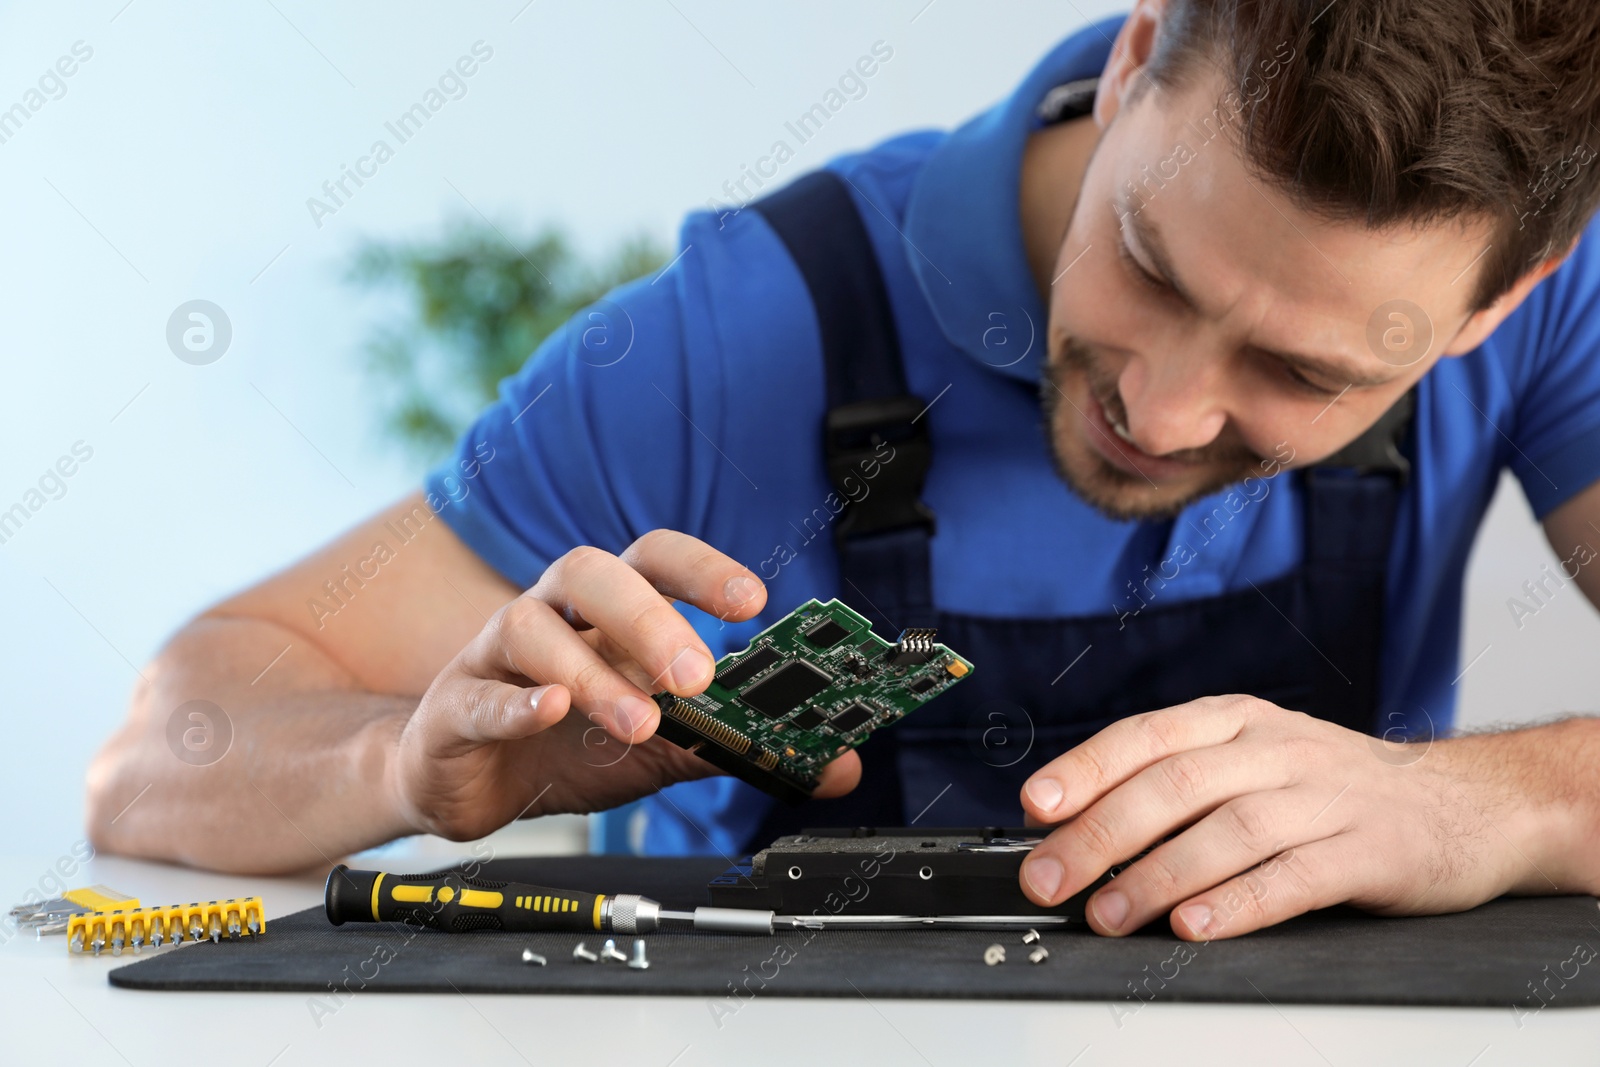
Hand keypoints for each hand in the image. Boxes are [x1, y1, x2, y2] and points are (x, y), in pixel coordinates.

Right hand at [388, 529, 861, 839]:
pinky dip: (518, 704)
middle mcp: (551, 615)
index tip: (755, 600)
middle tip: (698, 672)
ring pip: (533, 629)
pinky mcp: (453, 711)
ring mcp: (495, 659)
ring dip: (594, 674)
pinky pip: (480, 696)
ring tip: (639, 722)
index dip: (701, 569)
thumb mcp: (664, 747)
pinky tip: (553, 711)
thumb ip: (740, 746)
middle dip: (650, 616)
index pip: (653, 561)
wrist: (467, 784)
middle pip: (593, 575)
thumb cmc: (565, 746)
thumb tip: (836, 763)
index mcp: (606, 614)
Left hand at [1015, 695, 1557, 939]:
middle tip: (1049, 878)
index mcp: (1236, 722)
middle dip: (1101, 834)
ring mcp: (1325, 797)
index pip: (1146, 736)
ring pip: (1227, 830)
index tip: (1036, 807)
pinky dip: (1239, 903)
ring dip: (1157, 875)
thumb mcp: (1254, 761)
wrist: (1467, 802)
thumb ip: (1176, 783)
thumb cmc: (1334, 788)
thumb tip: (1073, 824)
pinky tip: (1197, 926)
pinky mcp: (1370, 849)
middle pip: (1175, 784)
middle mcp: (1275, 749)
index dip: (1086, 769)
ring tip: (1109, 914)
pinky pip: (1295, 875)